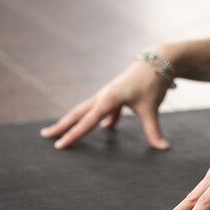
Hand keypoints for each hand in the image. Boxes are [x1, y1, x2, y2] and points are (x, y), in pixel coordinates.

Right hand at [40, 58, 170, 149]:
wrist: (160, 60)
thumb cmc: (153, 82)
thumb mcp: (152, 108)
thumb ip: (154, 130)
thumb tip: (164, 148)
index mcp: (109, 99)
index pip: (87, 122)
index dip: (73, 135)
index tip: (58, 146)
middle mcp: (105, 95)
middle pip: (79, 113)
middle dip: (62, 125)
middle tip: (45, 135)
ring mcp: (110, 93)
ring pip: (89, 110)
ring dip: (76, 120)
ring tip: (63, 130)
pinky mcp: (118, 93)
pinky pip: (106, 109)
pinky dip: (103, 118)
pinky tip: (108, 128)